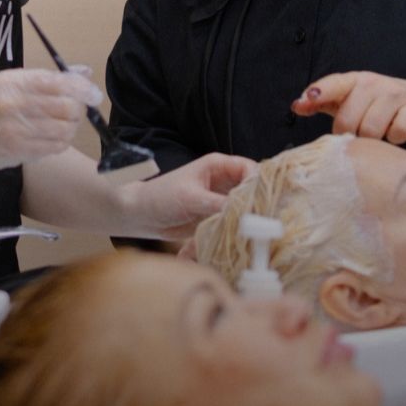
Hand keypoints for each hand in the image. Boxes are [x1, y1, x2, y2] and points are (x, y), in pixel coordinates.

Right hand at [0, 68, 101, 188]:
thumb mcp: (8, 83)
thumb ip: (47, 78)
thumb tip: (84, 74)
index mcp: (11, 81)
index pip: (57, 82)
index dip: (82, 89)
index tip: (94, 95)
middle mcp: (12, 104)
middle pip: (66, 106)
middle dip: (79, 109)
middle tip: (76, 110)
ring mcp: (14, 130)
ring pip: (64, 129)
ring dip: (71, 127)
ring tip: (62, 124)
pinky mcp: (16, 151)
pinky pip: (54, 147)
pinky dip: (61, 142)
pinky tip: (52, 137)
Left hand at [118, 154, 255, 241]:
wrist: (141, 216)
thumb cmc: (161, 197)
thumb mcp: (191, 198)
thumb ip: (218, 204)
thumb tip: (245, 214)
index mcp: (218, 166)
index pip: (250, 169)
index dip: (260, 184)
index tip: (263, 203)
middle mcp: (224, 180)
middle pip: (252, 189)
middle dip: (258, 205)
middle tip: (265, 222)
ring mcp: (221, 199)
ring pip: (245, 207)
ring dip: (250, 220)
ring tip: (257, 234)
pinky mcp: (216, 216)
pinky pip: (233, 222)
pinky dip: (237, 230)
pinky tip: (241, 239)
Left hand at [292, 70, 405, 144]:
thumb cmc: (378, 106)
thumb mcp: (350, 101)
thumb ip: (322, 103)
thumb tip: (297, 105)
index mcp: (354, 81)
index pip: (334, 84)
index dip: (319, 92)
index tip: (306, 99)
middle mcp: (374, 83)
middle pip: (349, 119)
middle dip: (351, 134)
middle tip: (360, 134)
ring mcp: (397, 93)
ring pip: (372, 130)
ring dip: (373, 139)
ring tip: (379, 133)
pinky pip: (398, 133)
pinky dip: (396, 139)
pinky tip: (397, 132)